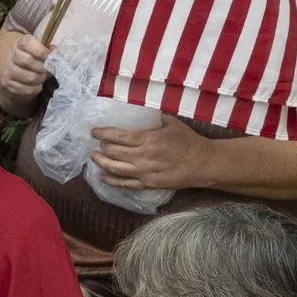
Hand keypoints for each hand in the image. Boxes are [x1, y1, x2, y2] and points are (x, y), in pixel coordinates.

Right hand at [0, 32, 50, 106]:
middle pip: (28, 61)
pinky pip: (27, 89)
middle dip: (42, 67)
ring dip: (40, 78)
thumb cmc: (33, 60)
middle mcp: (11, 56)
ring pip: (30, 77)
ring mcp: (8, 71)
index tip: (49, 55)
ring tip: (42, 77)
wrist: (14, 74)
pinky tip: (36, 85)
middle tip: (47, 69)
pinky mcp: (8, 85)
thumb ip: (48, 50)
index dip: (39, 50)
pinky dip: (36, 88)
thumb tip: (55, 54)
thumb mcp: (40, 51)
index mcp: (19, 44)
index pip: (26, 43)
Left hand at [91, 114, 211, 192]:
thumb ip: (154, 118)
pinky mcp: (147, 184)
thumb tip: (141, 112)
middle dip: (101, 147)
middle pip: (113, 152)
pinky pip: (124, 184)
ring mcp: (144, 172)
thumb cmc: (189, 141)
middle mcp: (142, 156)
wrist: (203, 163)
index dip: (102, 133)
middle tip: (96, 144)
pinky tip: (102, 177)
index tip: (93, 131)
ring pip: (114, 168)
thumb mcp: (172, 123)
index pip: (117, 136)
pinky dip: (111, 181)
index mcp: (147, 139)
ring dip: (101, 162)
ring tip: (93, 157)